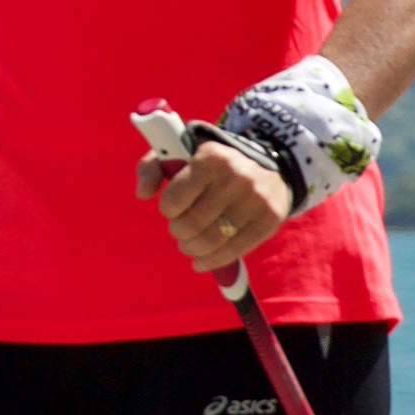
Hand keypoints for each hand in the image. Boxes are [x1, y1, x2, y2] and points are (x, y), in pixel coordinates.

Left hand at [138, 128, 299, 274]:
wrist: (272, 164)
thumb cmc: (215, 163)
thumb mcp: (181, 152)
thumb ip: (152, 167)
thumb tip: (142, 194)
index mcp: (210, 158)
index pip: (173, 200)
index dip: (168, 210)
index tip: (173, 209)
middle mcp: (235, 177)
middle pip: (191, 225)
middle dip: (179, 232)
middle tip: (180, 231)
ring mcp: (255, 199)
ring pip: (212, 241)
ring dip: (193, 249)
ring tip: (190, 246)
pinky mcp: (269, 218)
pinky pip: (235, 250)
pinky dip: (213, 261)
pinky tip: (201, 262)